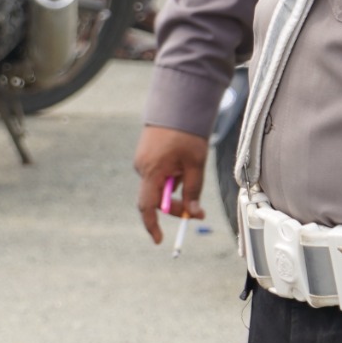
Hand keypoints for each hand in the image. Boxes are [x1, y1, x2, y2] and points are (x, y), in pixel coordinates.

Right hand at [134, 123, 207, 243]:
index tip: (160, 239)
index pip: (147, 206)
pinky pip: (158, 175)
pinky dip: (171, 178)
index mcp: (152, 171)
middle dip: (176, 207)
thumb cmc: (187, 133)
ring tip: (193, 172)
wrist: (177, 103)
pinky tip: (183, 166)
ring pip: (159, 187)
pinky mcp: (146, 155)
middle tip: (199, 211)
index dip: (152, 225)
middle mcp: (142, 167)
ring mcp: (142, 160)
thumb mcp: (195, 164)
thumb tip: (193, 213)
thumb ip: (193, 191)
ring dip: (176, 190)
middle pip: (156, 199)